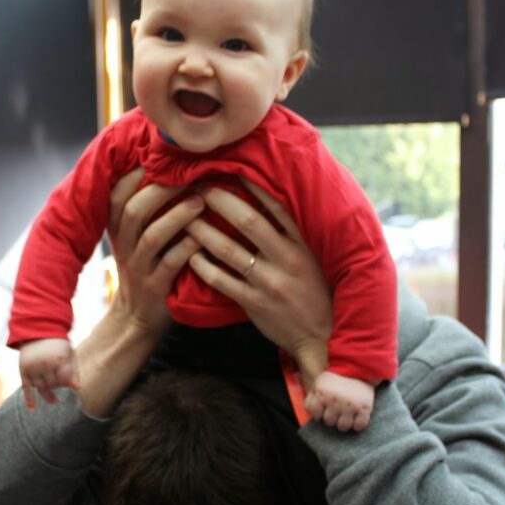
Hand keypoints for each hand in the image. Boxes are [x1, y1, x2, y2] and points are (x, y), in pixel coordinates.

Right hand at [19, 338, 78, 409]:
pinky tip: (32, 409)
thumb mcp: (69, 355)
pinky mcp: (23, 370)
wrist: (38, 333)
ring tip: (53, 398)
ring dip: (47, 392)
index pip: (64, 381)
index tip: (66, 378)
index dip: (66, 382)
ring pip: (41, 388)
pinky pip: (26, 388)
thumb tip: (77, 389)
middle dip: (56, 385)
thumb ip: (74, 372)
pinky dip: (29, 399)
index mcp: (58, 359)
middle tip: (57, 379)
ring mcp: (33, 367)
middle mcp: (44, 363)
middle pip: (53, 385)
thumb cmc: (58, 346)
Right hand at [106, 168, 204, 338]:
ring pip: (153, 236)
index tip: (160, 155)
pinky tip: (205, 236)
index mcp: (117, 227)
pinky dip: (188, 247)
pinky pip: (171, 263)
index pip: (117, 193)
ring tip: (201, 200)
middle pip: (134, 210)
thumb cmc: (146, 264)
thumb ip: (148, 205)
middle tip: (189, 174)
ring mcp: (138, 266)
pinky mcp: (155, 287)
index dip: (136, 173)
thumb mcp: (136, 235)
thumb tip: (171, 163)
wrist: (137, 315)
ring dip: (177, 216)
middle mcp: (124, 244)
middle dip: (161, 189)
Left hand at [185, 179, 331, 390]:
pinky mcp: (254, 304)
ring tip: (183, 215)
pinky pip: (221, 280)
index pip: (276, 205)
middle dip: (219, 199)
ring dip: (202, 229)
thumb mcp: (313, 258)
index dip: (252, 184)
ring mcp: (269, 282)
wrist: (320, 337)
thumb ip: (293, 233)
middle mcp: (286, 259)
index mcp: (303, 244)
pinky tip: (189, 254)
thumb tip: (268, 200)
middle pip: (247, 220)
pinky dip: (202, 265)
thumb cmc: (314, 292)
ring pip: (228, 249)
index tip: (230, 167)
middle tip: (197, 185)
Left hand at [304, 371, 375, 431]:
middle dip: (332, 418)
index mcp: (322, 395)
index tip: (324, 411)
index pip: (316, 415)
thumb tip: (311, 414)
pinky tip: (356, 419)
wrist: (357, 368)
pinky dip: (357, 425)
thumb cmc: (335, 378)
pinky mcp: (364, 408)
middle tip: (337, 412)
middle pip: (329, 422)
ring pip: (343, 426)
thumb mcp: (319, 384)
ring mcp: (350, 406)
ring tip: (346, 417)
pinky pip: (359, 426)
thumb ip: (311, 399)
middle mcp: (335, 402)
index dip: (319, 414)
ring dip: (343, 423)